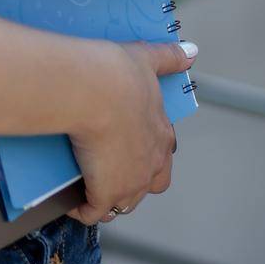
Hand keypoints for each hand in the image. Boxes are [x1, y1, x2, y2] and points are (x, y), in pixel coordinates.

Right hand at [65, 40, 196, 224]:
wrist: (93, 89)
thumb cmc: (116, 73)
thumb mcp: (145, 58)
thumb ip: (168, 57)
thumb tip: (192, 50)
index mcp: (161, 133)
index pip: (163, 153)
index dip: (147, 154)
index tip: (129, 148)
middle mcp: (152, 163)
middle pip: (150, 185)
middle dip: (134, 184)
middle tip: (111, 175)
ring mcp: (130, 182)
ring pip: (125, 202)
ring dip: (110, 200)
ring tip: (91, 194)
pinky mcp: (105, 192)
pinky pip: (95, 212)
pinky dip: (84, 211)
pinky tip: (72, 204)